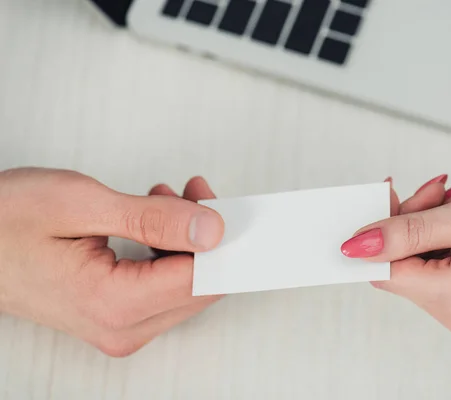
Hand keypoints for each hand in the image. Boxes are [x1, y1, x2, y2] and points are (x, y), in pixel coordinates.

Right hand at [0, 168, 223, 356]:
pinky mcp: (117, 315)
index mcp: (114, 304)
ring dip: (189, 239)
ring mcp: (120, 325)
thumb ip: (153, 218)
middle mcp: (122, 327)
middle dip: (208, 237)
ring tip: (168, 198)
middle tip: (197, 192)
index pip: (201, 280)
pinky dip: (171, 249)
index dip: (226, 242)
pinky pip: (165, 285)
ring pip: (186, 285)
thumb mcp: (81, 204)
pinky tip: (157, 218)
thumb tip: (212, 228)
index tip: (234, 210)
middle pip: (200, 286)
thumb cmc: (5, 223)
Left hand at [342, 184, 450, 335]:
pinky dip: (441, 234)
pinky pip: (437, 264)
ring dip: (426, 222)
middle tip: (433, 190)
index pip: (381, 269)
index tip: (379, 199)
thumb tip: (357, 245)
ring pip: (417, 259)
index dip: (373, 232)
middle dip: (407, 220)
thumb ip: (408, 231)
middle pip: (399, 263)